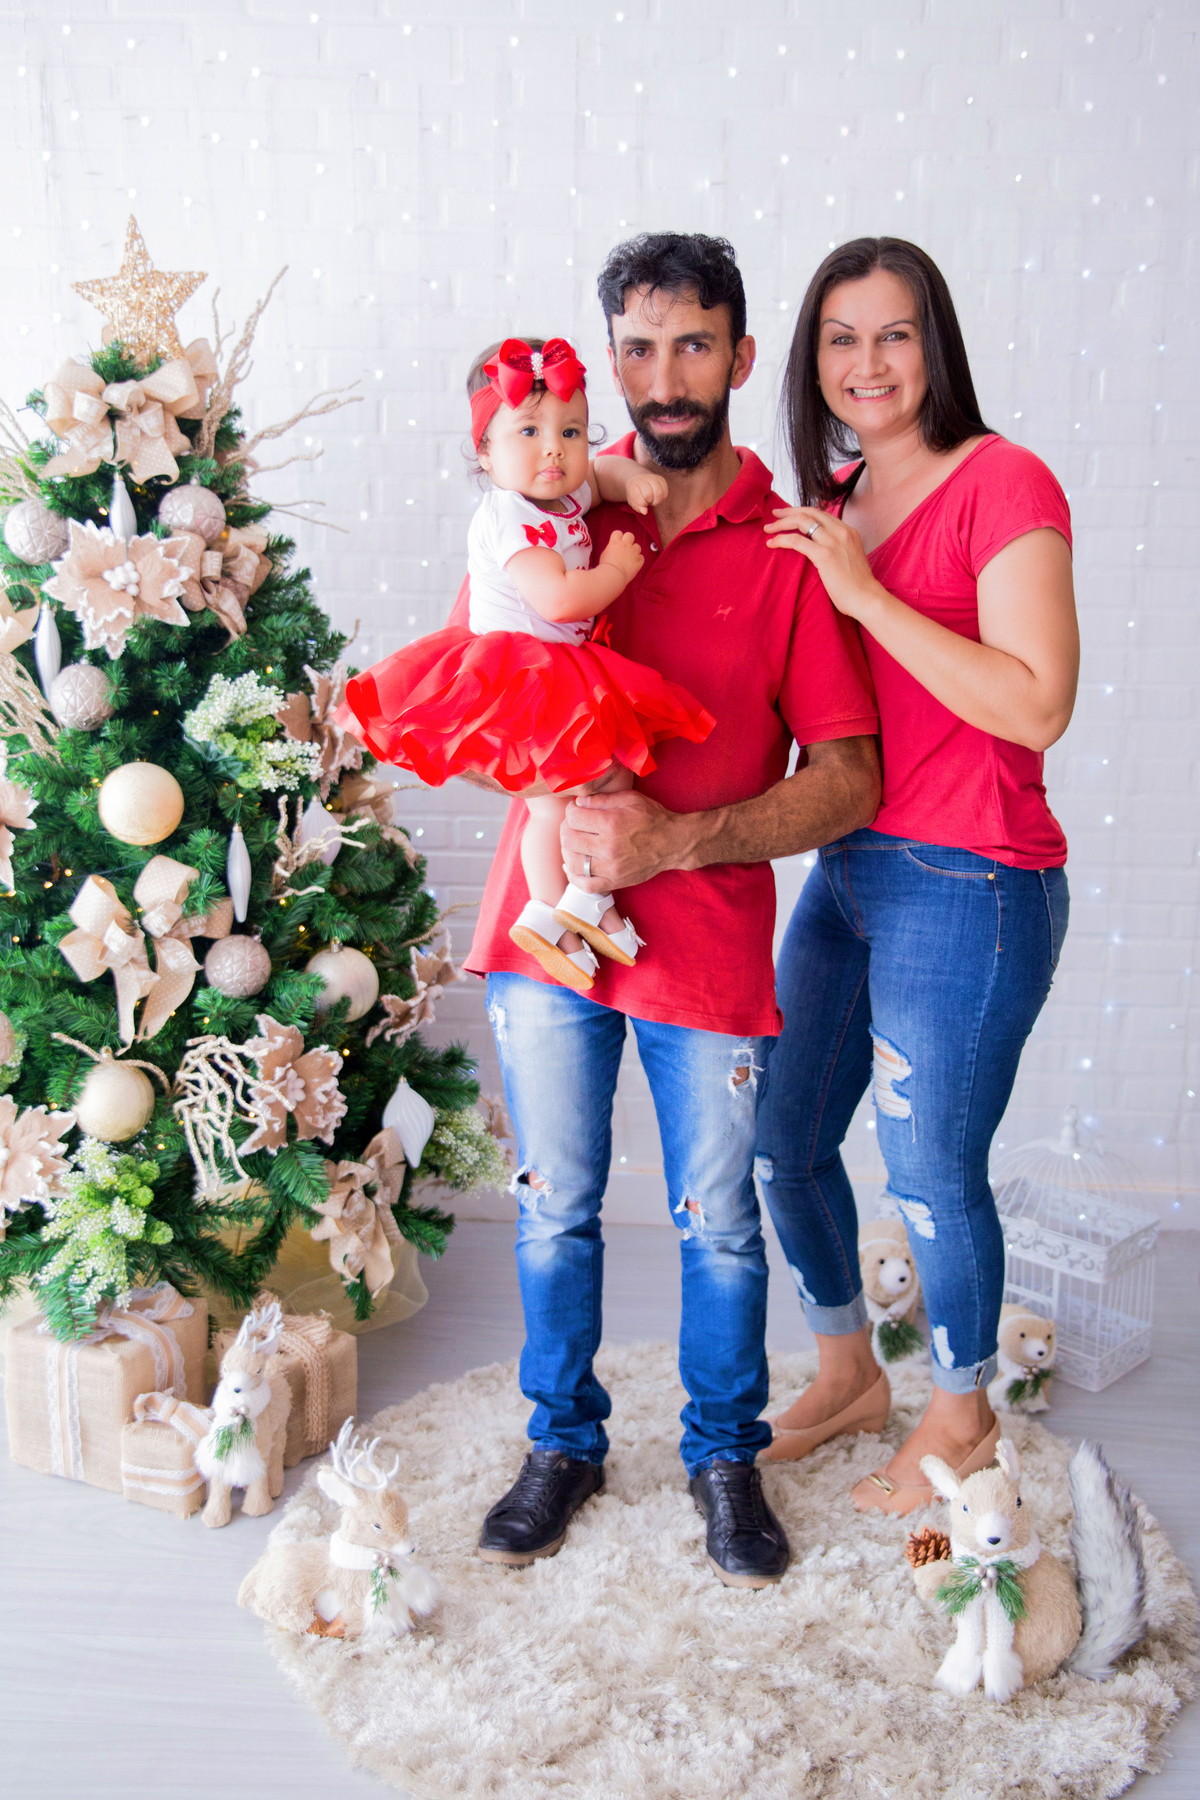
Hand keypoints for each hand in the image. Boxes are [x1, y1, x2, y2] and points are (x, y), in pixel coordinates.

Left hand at [560, 789, 688, 890]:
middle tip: (574, 825)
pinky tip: (573, 867)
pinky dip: (574, 877)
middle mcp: (608, 847)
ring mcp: (611, 868)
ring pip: (572, 863)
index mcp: (611, 823)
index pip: (573, 818)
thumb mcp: (629, 799)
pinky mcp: (615, 882)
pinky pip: (585, 885)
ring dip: (567, 851)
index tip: (576, 810)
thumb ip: (601, 799)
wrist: (673, 843)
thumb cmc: (653, 818)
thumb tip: (578, 803)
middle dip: (566, 829)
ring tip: (574, 844)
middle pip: (569, 839)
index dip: (571, 811)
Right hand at [598, 529, 644, 586]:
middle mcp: (625, 545)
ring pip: (638, 546)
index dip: (618, 537)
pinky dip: (638, 560)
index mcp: (615, 542)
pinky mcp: (639, 560)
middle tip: (625, 548)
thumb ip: (611, 549)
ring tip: (630, 558)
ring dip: (634, 551)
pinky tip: (633, 565)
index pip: (618, 533)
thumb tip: (613, 550)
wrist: (613, 575)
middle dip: (628, 540)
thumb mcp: (605, 554)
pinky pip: (641, 557)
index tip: (617, 543)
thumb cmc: (606, 566)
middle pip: (630, 535)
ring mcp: (633, 552)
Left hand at [623, 470, 667, 514]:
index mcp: (633, 484)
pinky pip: (665, 492)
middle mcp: (643, 479)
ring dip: (656, 501)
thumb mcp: (632, 500)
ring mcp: (653, 477)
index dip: (641, 503)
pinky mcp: (661, 479)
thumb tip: (645, 512)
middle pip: (649, 495)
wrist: (639, 478)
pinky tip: (657, 497)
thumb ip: (637, 507)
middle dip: (649, 502)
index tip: (642, 503)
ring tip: (652, 500)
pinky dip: (662, 498)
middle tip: (648, 501)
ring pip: (659, 493)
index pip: (637, 496)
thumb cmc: (635, 492)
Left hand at [763, 506, 879, 620]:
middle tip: (774, 515)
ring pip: (801, 522)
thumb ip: (837, 550)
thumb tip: (819, 551)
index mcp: (849, 531)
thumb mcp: (849, 559)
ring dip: (781, 523)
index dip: (802, 512)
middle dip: (789, 512)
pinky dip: (782, 539)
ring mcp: (834, 542)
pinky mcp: (824, 555)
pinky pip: (797, 541)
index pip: (821, 514)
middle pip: (810, 512)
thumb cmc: (857, 587)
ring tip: (768, 529)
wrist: (867, 599)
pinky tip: (772, 543)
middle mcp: (842, 532)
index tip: (788, 515)